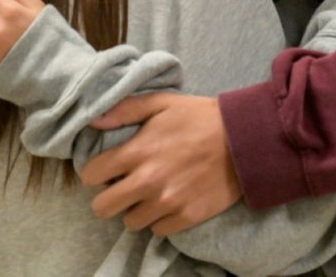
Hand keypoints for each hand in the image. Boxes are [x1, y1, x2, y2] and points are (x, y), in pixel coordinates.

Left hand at [79, 93, 237, 234]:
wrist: (243, 138)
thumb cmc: (200, 117)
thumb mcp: (162, 103)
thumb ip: (125, 109)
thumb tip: (93, 119)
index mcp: (138, 151)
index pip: (92, 174)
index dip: (96, 171)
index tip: (107, 168)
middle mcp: (148, 181)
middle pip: (103, 207)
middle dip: (108, 196)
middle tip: (124, 186)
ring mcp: (167, 202)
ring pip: (130, 222)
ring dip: (136, 208)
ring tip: (151, 192)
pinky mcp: (185, 217)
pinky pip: (157, 230)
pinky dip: (160, 218)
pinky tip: (170, 200)